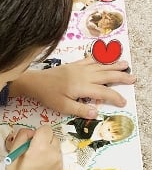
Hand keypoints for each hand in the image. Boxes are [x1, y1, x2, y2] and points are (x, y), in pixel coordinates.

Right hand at [2, 123, 65, 169]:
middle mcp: (53, 153)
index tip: (29, 141)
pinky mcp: (60, 168)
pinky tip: (41, 166)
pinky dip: (51, 157)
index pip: (45, 129)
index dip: (36, 133)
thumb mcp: (12, 153)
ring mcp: (58, 161)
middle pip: (53, 136)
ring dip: (48, 148)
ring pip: (56, 146)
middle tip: (32, 150)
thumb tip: (30, 133)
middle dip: (44, 139)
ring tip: (37, 159)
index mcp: (40, 148)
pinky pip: (58, 156)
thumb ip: (22, 137)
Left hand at [11, 58, 133, 119]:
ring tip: (125, 64)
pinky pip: (91, 60)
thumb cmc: (48, 95)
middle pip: (107, 75)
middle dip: (121, 77)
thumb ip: (79, 109)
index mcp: (83, 87)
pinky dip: (100, 58)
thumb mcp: (62, 106)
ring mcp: (80, 68)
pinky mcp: (74, 65)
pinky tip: (105, 57)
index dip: (115, 97)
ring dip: (114, 65)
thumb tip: (95, 112)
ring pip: (101, 66)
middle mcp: (85, 75)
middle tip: (133, 79)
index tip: (123, 102)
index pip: (104, 92)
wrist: (35, 82)